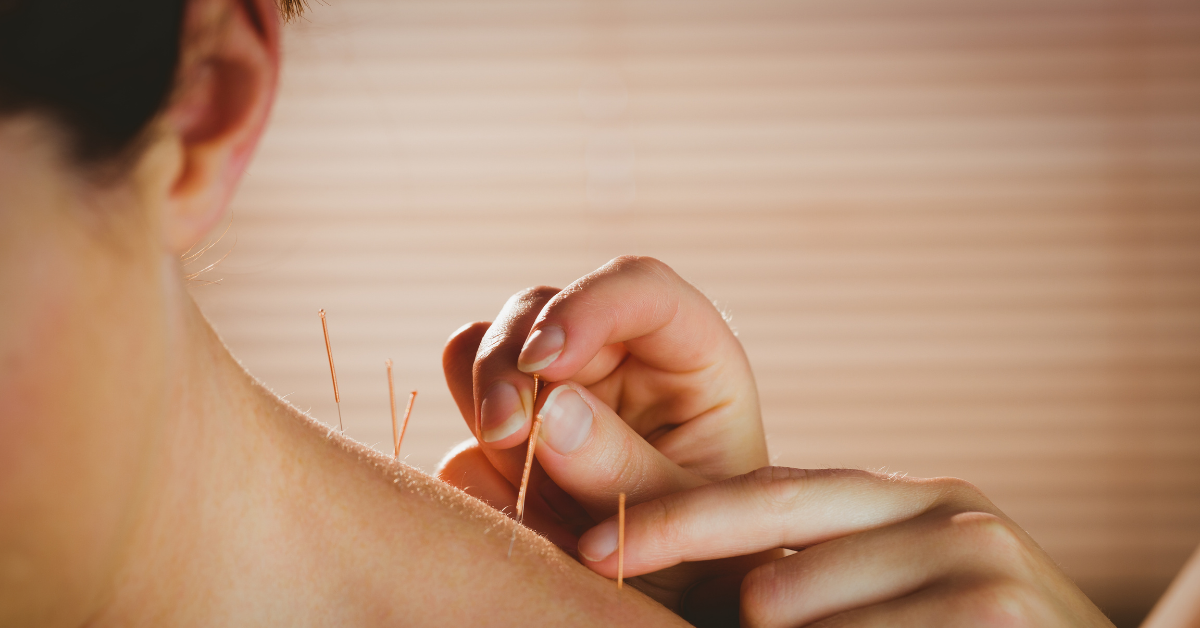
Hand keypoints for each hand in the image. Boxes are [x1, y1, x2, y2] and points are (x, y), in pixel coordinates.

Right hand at [438, 255, 773, 607]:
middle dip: (510, 361)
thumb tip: (550, 410)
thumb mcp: (695, 522)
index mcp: (688, 357)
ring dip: (484, 401)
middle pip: (540, 308)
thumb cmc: (718, 559)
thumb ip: (627, 470)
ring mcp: (555, 397)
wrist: (678, 609)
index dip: (587, 305)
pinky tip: (518, 517)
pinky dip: (474, 466)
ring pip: (484, 349)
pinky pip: (464, 431)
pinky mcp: (511, 441)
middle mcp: (616, 362)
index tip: (546, 360)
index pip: (640, 288)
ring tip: (518, 475)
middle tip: (506, 432)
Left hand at [577, 466, 1115, 627]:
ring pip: (793, 614)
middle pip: (768, 560)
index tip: (590, 544)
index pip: (763, 495)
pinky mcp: (997, 608)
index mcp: (899, 498)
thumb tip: (665, 554)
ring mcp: (976, 554)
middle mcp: (939, 506)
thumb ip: (788, 567)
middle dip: (718, 605)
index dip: (670, 521)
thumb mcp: (867, 594)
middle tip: (711, 609)